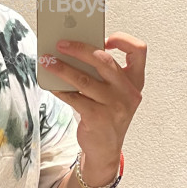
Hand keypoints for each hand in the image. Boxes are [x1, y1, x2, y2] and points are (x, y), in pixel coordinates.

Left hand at [48, 32, 146, 176]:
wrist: (105, 149)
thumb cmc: (107, 114)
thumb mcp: (113, 92)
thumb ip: (103, 73)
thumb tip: (74, 50)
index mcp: (135, 80)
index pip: (139, 51)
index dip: (123, 40)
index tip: (104, 38)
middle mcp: (128, 92)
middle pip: (104, 60)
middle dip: (80, 49)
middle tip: (61, 44)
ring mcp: (114, 106)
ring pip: (84, 79)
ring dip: (62, 68)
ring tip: (47, 61)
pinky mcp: (97, 118)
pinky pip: (74, 98)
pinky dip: (59, 89)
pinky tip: (50, 84)